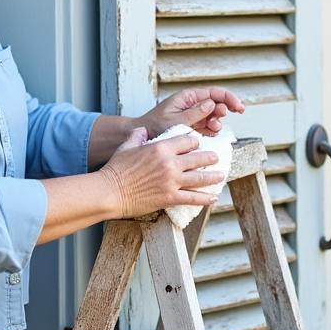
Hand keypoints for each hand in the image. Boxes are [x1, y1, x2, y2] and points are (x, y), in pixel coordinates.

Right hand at [96, 126, 225, 218]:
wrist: (110, 191)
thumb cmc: (115, 169)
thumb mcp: (126, 147)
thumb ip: (137, 136)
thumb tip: (141, 130)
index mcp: (160, 148)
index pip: (186, 140)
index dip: (194, 141)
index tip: (197, 144)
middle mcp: (170, 163)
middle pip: (198, 158)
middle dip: (209, 157)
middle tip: (216, 158)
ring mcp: (172, 182)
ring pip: (200, 178)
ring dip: (213, 177)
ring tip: (221, 176)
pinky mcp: (170, 198)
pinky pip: (192, 198)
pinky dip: (205, 199)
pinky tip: (213, 198)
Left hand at [139, 86, 245, 136]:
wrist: (144, 137)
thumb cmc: (155, 126)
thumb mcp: (176, 120)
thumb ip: (195, 113)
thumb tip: (212, 104)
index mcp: (188, 97)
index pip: (214, 93)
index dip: (229, 98)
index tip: (239, 108)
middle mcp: (192, 104)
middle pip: (217, 103)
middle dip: (223, 112)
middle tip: (218, 122)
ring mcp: (193, 115)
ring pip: (214, 116)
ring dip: (217, 122)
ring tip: (212, 129)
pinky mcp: (192, 126)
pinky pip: (207, 126)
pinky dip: (211, 130)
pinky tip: (209, 134)